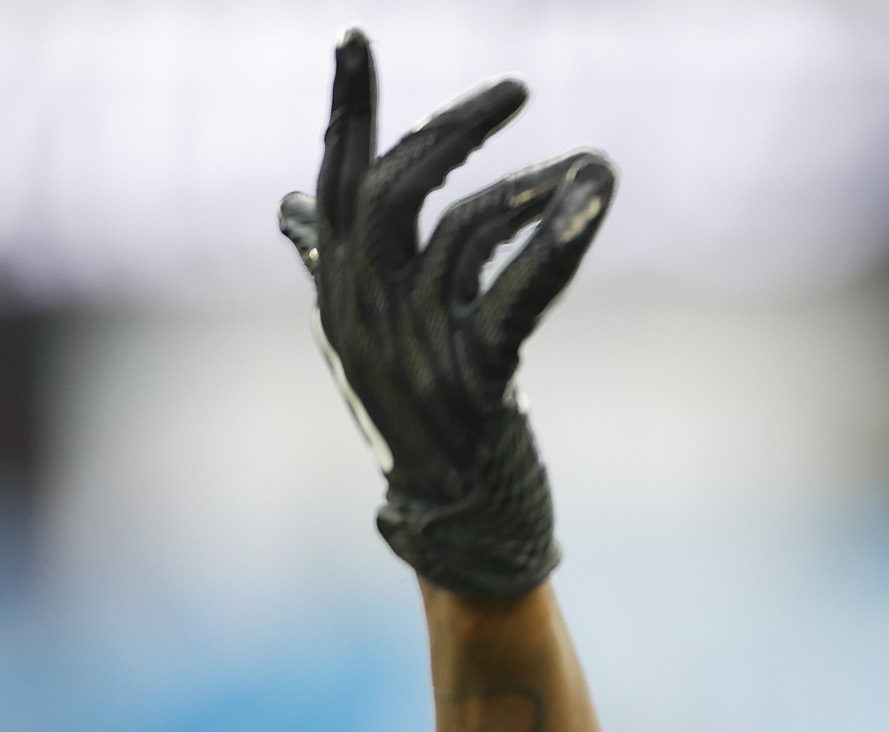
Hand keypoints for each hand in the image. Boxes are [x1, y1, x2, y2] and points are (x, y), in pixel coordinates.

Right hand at [277, 30, 614, 598]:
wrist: (461, 527)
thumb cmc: (426, 424)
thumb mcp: (373, 339)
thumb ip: (339, 268)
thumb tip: (293, 209)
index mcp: (342, 295)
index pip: (334, 184)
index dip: (347, 111)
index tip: (355, 39)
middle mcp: (366, 316)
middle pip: (394, 192)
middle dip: (454, 130)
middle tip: (515, 91)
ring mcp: (417, 351)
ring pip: (464, 234)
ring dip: (532, 189)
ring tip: (593, 168)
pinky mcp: (476, 383)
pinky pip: (516, 296)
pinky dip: (557, 244)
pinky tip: (595, 201)